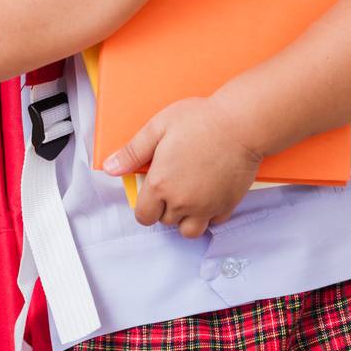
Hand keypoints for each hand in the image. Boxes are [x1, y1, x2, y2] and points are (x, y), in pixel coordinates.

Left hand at [102, 95, 262, 238]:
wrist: (240, 124)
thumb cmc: (199, 120)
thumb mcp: (157, 128)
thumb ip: (132, 152)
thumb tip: (109, 168)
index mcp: (160, 184)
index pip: (143, 216)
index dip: (144, 206)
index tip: (151, 191)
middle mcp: (182, 202)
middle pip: (165, 221)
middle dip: (164, 207)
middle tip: (172, 183)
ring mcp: (206, 207)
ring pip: (189, 230)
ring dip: (185, 218)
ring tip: (188, 195)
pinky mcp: (227, 205)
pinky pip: (214, 222)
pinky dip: (209, 214)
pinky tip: (208, 193)